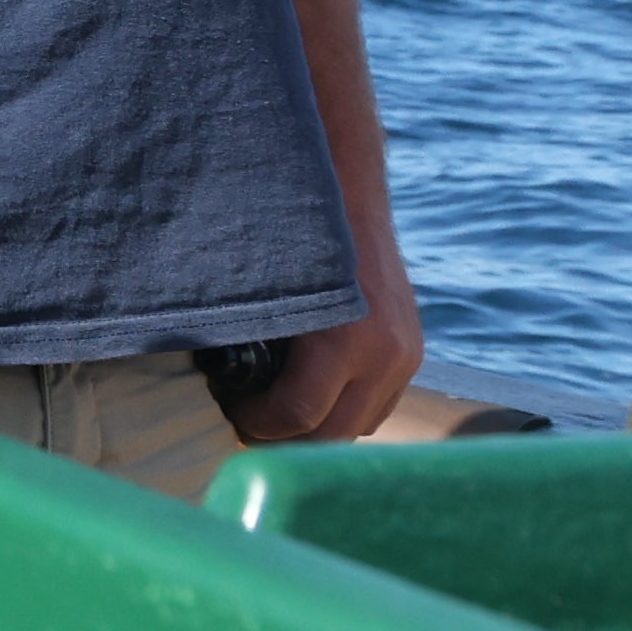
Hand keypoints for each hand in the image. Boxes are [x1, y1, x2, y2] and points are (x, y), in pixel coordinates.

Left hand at [233, 235, 427, 445]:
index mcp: (343, 340)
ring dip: (318, 429)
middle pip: (332, 435)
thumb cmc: (292, 237)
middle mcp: (384, 355)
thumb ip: (250, 339)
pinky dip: (345, 409)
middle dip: (284, 437)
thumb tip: (217, 382)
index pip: (297, 416)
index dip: (255, 424)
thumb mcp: (265, 288)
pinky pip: (379, 404)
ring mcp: (405, 356)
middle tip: (247, 422)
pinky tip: (314, 393)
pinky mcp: (413, 352)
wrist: (350, 193)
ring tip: (278, 409)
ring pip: (360, 426)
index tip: (230, 409)